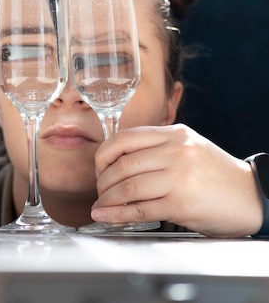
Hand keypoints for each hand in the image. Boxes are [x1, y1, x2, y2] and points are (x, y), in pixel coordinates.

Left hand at [90, 124, 263, 236]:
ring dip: (107, 199)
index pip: (125, 137)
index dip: (104, 154)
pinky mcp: (181, 203)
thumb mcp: (188, 147)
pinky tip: (106, 216)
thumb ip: (158, 147)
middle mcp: (175, 151)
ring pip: (128, 185)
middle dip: (102, 180)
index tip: (99, 168)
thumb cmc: (216, 174)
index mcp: (174, 133)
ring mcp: (178, 176)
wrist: (250, 195)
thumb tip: (118, 161)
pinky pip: (140, 208)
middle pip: (123, 163)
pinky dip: (117, 214)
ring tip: (100, 206)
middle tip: (99, 190)